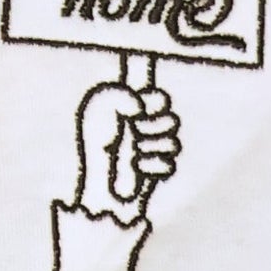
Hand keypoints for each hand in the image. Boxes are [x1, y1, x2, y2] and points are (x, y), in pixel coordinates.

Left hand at [69, 73, 181, 217]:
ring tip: (133, 149)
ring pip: (174, 144)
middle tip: (134, 130)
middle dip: (153, 127)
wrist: (98, 175)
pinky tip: (136, 165)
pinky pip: (169, 166)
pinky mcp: (160, 169)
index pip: (159, 97)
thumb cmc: (96, 138)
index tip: (138, 109)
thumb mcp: (99, 108)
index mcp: (137, 107)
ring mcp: (157, 148)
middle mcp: (150, 126)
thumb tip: (140, 107)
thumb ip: (118, 96)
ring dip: (150, 147)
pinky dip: (151, 165)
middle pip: (173, 120)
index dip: (153, 101)